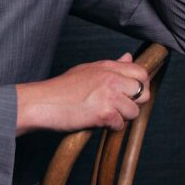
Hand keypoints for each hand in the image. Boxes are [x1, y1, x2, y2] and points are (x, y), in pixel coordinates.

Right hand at [16, 52, 150, 135]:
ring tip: (103, 115)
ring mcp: (109, 95)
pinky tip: (95, 121)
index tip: (132, 94)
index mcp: (107, 66)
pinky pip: (119, 125)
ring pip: (133, 112)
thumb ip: (111, 65)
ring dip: (121, 118)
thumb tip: (129, 57)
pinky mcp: (104, 113)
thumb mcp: (87, 70)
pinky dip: (109, 127)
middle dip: (134, 103)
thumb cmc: (61, 89)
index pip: (140, 72)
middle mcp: (111, 78)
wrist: (41, 103)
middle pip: (143, 93)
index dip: (141, 85)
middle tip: (118, 108)